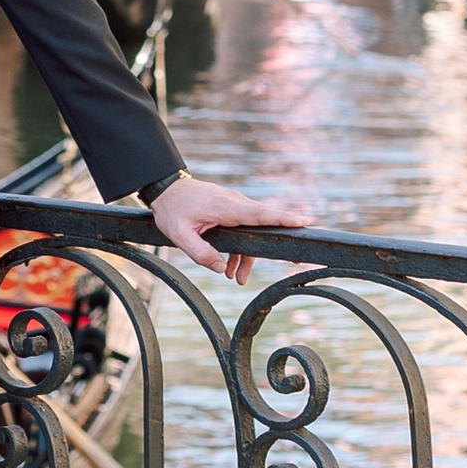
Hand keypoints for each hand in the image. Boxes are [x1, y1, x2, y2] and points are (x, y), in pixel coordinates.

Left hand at [147, 169, 312, 282]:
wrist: (165, 188)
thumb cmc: (172, 208)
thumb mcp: (179, 234)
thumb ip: (200, 252)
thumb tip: (221, 268)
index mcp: (225, 207)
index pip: (259, 213)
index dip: (282, 218)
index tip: (301, 221)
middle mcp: (234, 203)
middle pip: (261, 225)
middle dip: (269, 246)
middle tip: (291, 261)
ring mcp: (233, 205)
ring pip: (251, 231)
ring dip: (246, 256)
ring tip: (236, 278)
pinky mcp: (229, 209)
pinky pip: (242, 229)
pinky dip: (239, 248)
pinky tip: (228, 267)